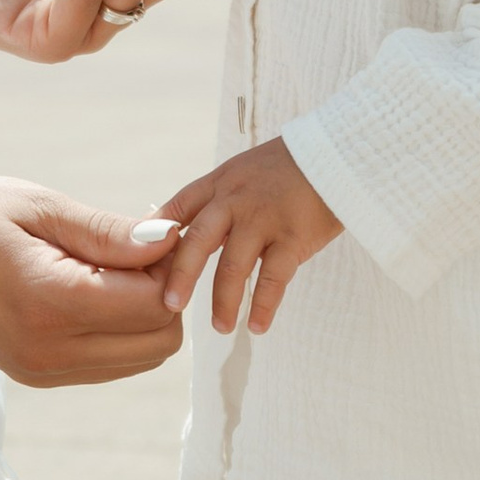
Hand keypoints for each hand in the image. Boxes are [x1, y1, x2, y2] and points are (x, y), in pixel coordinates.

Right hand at [0, 178, 183, 386]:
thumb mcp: (36, 206)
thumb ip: (107, 232)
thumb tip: (169, 240)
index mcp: (51, 303)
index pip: (157, 303)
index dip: (168, 263)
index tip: (146, 226)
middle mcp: (50, 352)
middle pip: (161, 340)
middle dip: (164, 292)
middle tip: (131, 246)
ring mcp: (43, 372)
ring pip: (143, 357)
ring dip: (144, 313)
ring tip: (107, 265)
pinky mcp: (38, 375)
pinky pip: (112, 363)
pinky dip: (120, 329)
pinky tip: (90, 287)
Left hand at [154, 138, 340, 337]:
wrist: (337, 152)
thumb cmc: (287, 168)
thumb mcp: (242, 171)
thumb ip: (213, 200)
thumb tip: (173, 229)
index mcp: (219, 183)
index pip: (177, 210)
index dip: (156, 238)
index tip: (141, 267)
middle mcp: (235, 200)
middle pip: (197, 241)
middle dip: (180, 276)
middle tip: (168, 306)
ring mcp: (264, 218)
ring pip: (233, 266)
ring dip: (224, 301)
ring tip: (219, 327)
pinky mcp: (293, 235)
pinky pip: (274, 278)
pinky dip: (264, 305)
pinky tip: (258, 326)